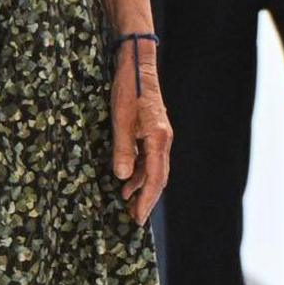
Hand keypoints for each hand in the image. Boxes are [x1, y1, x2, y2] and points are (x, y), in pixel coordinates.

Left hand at [108, 38, 172, 223]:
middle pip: (158, 177)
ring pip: (153, 169)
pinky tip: (126, 180)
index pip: (154, 178)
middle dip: (146, 199)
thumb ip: (123, 149)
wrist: (137, 65)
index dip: (146, 200)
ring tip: (127, 203)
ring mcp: (159, 135)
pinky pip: (148, 158)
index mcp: (158, 139)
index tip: (138, 219)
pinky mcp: (153, 131)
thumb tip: (122, 177)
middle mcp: (163, 140)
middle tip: (133, 219)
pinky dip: (138, 172)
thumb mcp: (120, 120)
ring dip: (141, 187)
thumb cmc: (128, 90)